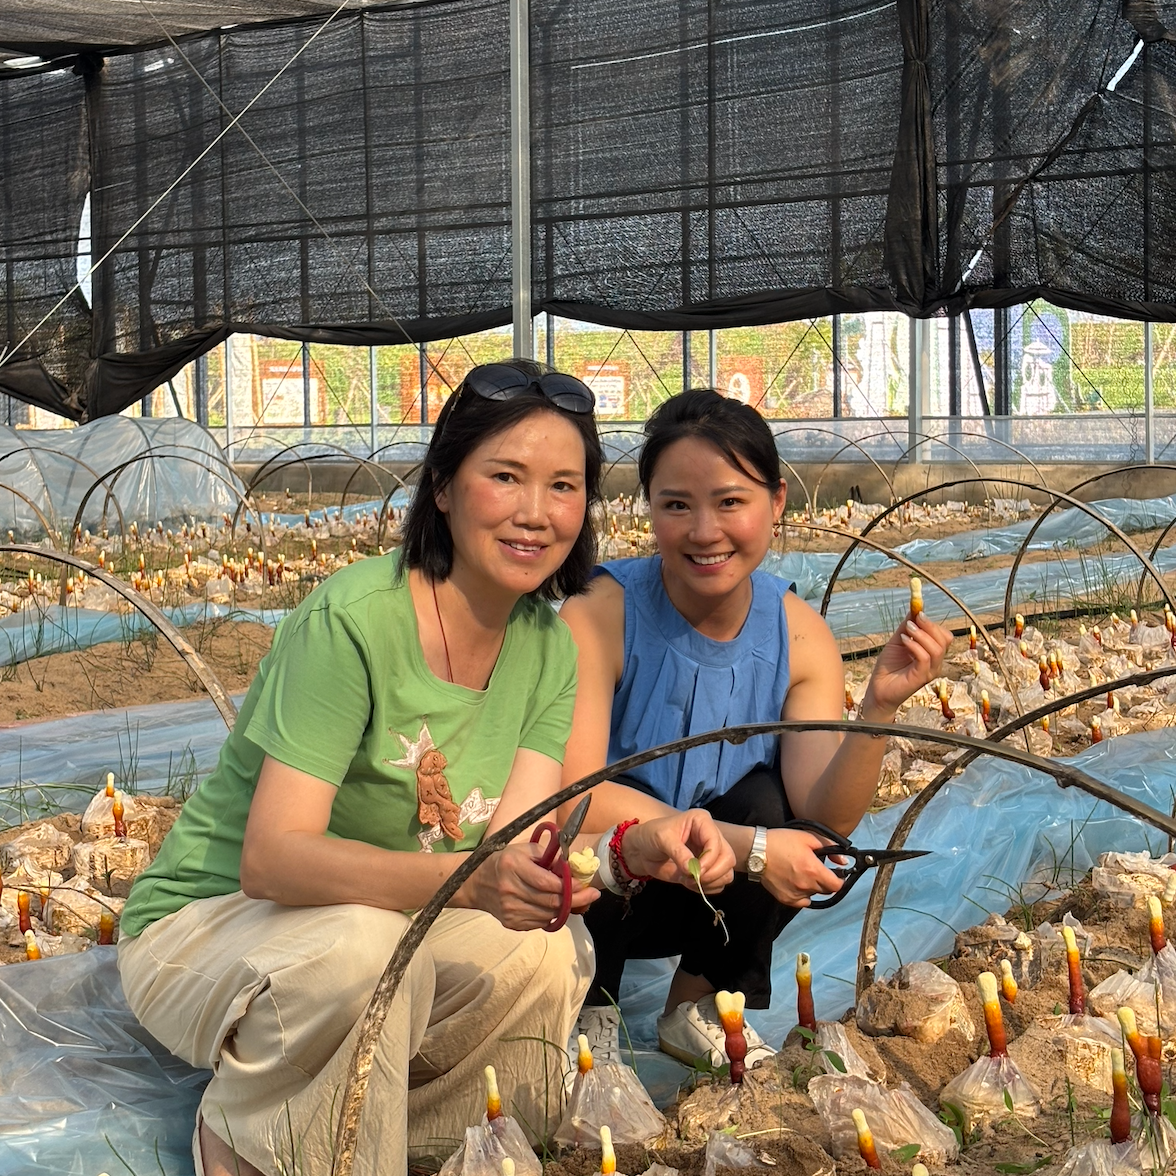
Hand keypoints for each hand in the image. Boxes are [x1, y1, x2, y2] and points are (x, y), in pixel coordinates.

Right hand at [467, 841, 598, 930]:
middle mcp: (510, 890)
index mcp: (512, 866)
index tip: (584, 884)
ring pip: (548, 915)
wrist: (476, 883)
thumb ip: (547, 855)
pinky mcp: (511, 923)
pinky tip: (555, 906)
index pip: (547, 882)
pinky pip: (540, 923)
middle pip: (550, 902)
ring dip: (565, 908)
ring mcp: (510, 910)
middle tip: (592, 895)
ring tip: (576, 900)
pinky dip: (552, 915)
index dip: (569, 885)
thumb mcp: (523, 850)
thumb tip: (572, 866)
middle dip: (576, 900)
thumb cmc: (504, 862)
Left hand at [621, 810, 735, 893]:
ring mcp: (711, 854)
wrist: (642, 850)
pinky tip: (690, 883)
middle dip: (712, 873)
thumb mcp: (662, 839)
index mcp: (702, 822)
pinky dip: (707, 889)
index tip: (695, 871)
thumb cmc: (651, 836)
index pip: (717, 843)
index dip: (709, 859)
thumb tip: (693, 870)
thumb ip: (678, 852)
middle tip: (692, 879)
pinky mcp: (707, 869)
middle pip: (728, 859)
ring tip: (688, 881)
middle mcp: (711, 836)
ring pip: (727, 873)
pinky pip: (718, 884)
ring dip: (710, 882)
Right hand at [762, 828, 844, 906]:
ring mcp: (796, 894)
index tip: (836, 873)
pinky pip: (802, 902)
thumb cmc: (781, 841)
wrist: (756, 851)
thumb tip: (843, 861)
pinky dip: (803, 895)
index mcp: (814, 870)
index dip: (839, 879)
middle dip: (826, 881)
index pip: (837, 885)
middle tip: (817, 870)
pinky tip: (797, 883)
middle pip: (826, 891)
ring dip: (813, 887)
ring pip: (813, 895)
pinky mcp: (786, 899)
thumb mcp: (807, 837)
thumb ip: (829, 846)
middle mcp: (806, 886)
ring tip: (802, 874)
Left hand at [862, 611, 952, 716]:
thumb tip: (914, 609)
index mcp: (932, 654)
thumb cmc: (888, 667)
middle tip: (914, 619)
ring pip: (937, 648)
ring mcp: (930, 671)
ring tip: (906, 631)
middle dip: (929, 625)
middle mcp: (935, 662)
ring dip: (921, 635)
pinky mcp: (921, 677)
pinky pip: (925, 658)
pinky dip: (915, 646)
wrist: (878, 689)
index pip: (944, 636)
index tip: (918, 612)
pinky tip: (903, 640)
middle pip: (944, 640)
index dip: (932, 622)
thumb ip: (906, 627)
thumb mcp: (897, 642)